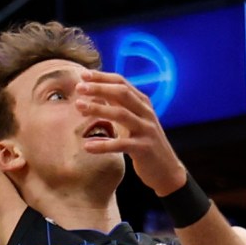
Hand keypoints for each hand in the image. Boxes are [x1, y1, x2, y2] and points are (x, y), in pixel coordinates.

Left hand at [73, 71, 187, 196]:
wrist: (167, 170)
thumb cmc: (144, 143)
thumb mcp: (133, 121)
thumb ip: (119, 106)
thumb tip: (96, 90)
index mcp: (143, 103)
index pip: (122, 83)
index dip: (102, 77)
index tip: (83, 74)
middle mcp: (146, 113)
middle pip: (122, 93)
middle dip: (99, 87)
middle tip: (78, 87)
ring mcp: (147, 130)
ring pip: (121, 114)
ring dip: (98, 108)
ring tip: (78, 107)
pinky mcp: (144, 148)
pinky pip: (121, 144)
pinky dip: (103, 145)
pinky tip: (87, 146)